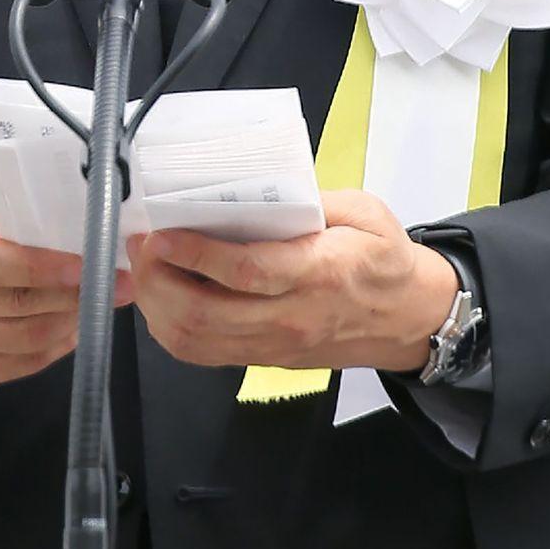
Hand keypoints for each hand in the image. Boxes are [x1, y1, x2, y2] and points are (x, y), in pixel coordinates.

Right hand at [0, 204, 132, 398]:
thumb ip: (13, 228)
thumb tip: (82, 236)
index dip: (42, 266)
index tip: (85, 266)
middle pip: (14, 303)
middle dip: (73, 295)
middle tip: (116, 284)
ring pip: (24, 339)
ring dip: (70, 321)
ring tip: (98, 304)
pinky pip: (21, 365)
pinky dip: (55, 347)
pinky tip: (72, 327)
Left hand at [126, 189, 458, 376]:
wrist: (409, 318)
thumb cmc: (385, 259)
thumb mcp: (363, 211)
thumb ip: (312, 198)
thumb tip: (254, 188)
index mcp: (319, 274)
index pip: (247, 272)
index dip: (196, 255)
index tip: (161, 233)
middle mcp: (291, 318)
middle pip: (207, 315)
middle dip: (159, 280)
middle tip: (140, 244)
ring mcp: (274, 346)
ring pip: (197, 342)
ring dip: (158, 306)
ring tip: (144, 268)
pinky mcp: (264, 360)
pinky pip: (205, 354)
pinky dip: (172, 329)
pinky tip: (163, 297)